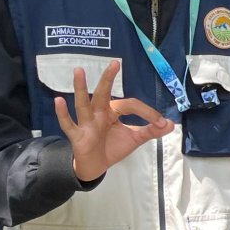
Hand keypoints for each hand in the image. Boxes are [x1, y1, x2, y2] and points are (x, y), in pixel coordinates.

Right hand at [55, 60, 173, 182]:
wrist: (96, 166)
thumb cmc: (112, 147)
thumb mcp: (134, 138)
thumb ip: (151, 131)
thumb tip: (171, 124)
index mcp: (113, 111)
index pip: (130, 105)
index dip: (147, 112)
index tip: (161, 122)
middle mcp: (98, 113)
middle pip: (103, 94)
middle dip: (108, 79)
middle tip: (115, 63)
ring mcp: (86, 123)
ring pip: (84, 104)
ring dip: (81, 88)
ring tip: (79, 71)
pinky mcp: (77, 135)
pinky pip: (68, 124)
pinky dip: (62, 113)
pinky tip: (58, 101)